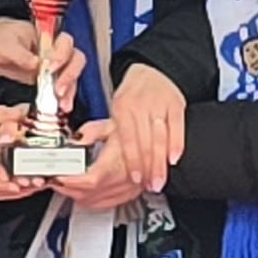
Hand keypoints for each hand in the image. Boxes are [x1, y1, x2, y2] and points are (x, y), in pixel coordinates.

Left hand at [0, 19, 81, 112]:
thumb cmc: (1, 39)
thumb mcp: (5, 44)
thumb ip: (20, 54)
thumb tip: (35, 63)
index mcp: (48, 37)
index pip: (65, 43)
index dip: (62, 55)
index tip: (51, 67)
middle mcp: (56, 51)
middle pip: (76, 60)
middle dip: (70, 75)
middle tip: (59, 90)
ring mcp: (55, 67)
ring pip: (72, 77)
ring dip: (69, 91)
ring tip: (62, 105)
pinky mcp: (50, 81)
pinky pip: (63, 89)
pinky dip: (63, 99)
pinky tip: (60, 108)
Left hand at [51, 120, 145, 210]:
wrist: (154, 137)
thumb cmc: (136, 129)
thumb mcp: (108, 125)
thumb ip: (87, 134)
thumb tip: (71, 143)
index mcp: (118, 163)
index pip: (89, 181)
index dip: (69, 182)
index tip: (56, 176)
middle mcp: (124, 180)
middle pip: (88, 195)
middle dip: (67, 188)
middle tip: (54, 178)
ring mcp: (128, 189)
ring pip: (94, 202)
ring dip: (76, 195)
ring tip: (66, 184)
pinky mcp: (130, 194)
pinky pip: (105, 204)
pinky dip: (90, 201)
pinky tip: (82, 193)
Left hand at [110, 63, 186, 193]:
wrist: (151, 71)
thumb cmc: (131, 97)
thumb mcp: (111, 112)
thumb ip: (97, 133)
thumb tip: (79, 148)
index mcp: (122, 108)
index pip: (128, 140)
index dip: (133, 162)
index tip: (136, 179)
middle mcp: (141, 106)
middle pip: (146, 143)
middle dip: (149, 168)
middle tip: (151, 186)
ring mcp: (160, 105)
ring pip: (161, 138)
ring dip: (161, 163)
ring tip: (160, 180)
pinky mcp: (176, 104)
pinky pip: (178, 128)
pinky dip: (177, 145)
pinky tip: (174, 159)